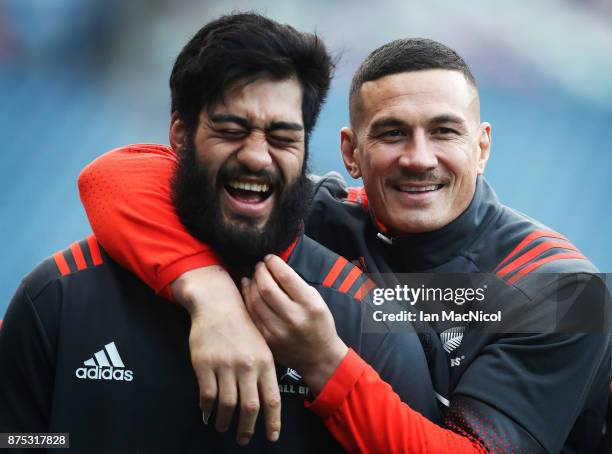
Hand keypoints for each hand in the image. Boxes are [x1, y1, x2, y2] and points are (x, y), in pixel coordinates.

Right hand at [172, 266, 280, 445]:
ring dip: (225, 421)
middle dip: (247, 428)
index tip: (271, 437)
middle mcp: (247, 366)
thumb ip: (264, 372)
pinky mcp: (205, 364)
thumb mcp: (262, 345)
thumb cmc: (243, 326)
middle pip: (251, 407)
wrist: (219, 304)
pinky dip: (207, 407)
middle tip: (243, 439)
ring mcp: (225, 365)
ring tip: (222, 427)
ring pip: (228, 405)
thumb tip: (267, 403)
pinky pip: (207, 394)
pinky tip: (207, 410)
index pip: (272, 399)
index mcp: (265, 362)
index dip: (273, 422)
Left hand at [241, 255, 347, 395]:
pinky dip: (246, 297)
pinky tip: (248, 288)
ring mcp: (277, 331)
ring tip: (254, 275)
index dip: (274, 263)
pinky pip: (250, 314)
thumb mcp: (317, 300)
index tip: (270, 258)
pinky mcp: (266, 339)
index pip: (285, 276)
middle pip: (266, 287)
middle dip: (260, 271)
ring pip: (255, 300)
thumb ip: (297, 284)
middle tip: (260, 265)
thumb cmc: (319, 324)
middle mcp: (293, 318)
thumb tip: (274, 267)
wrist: (318, 356)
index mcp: (309, 304)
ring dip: (251, 283)